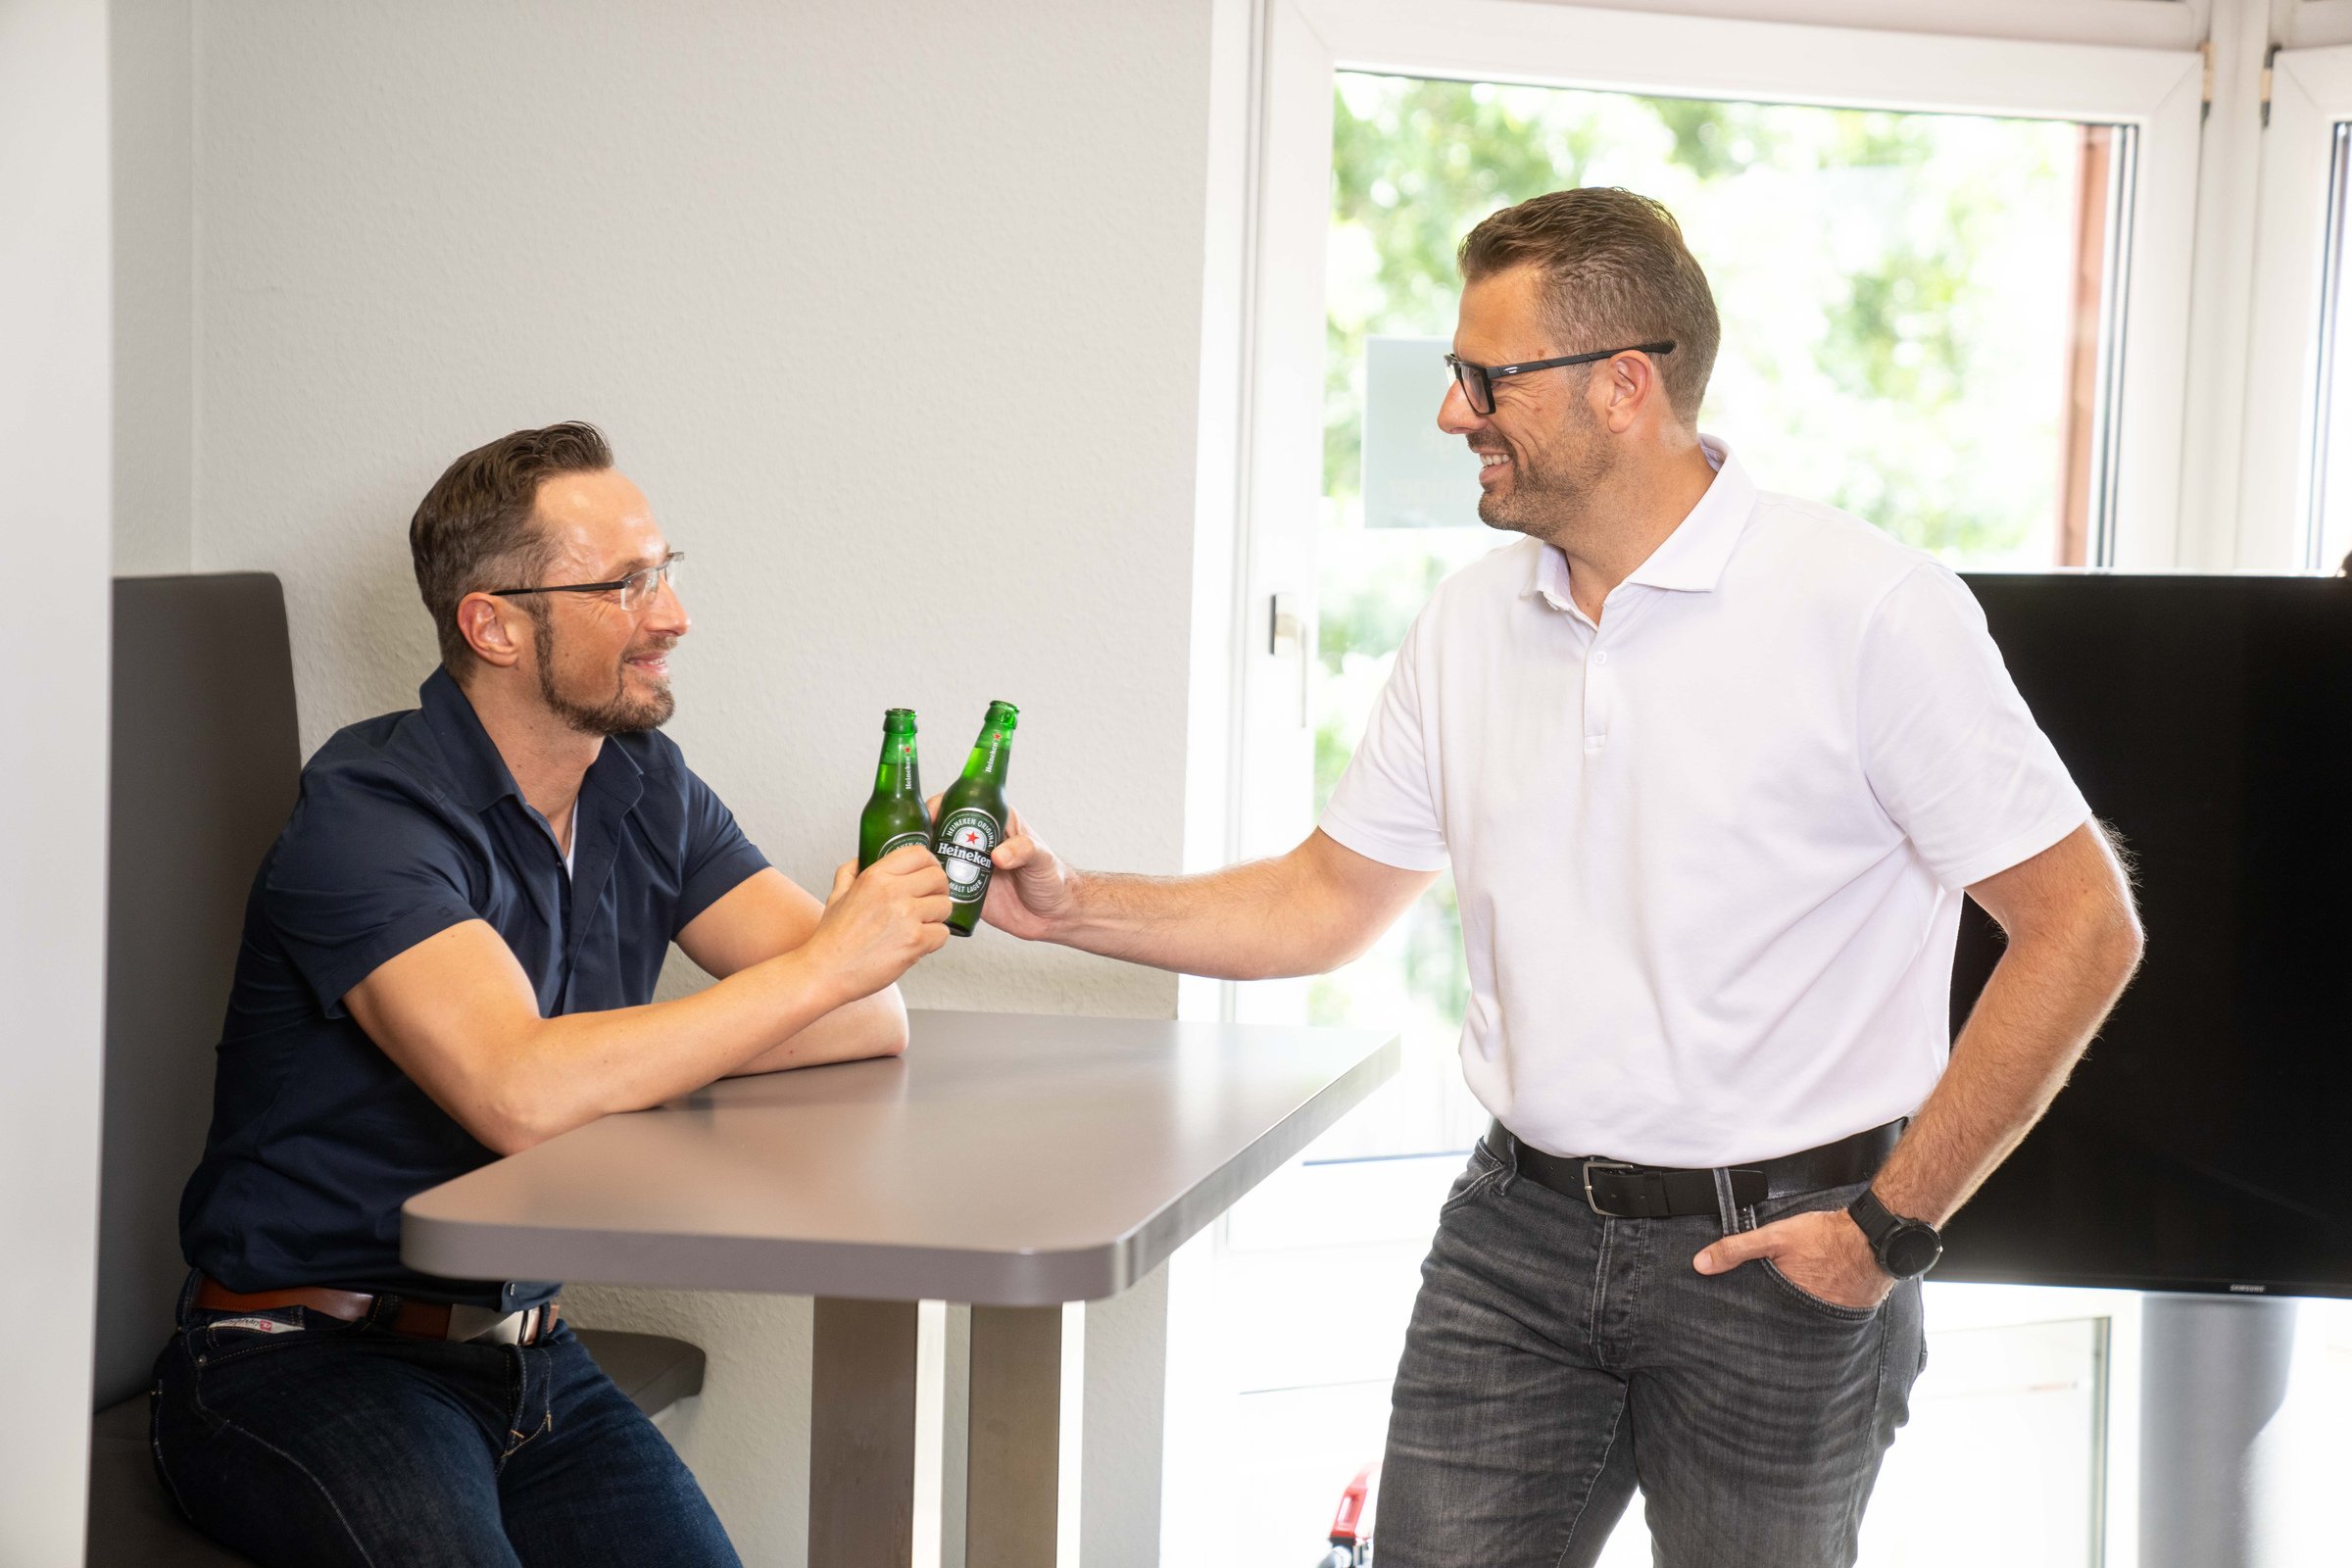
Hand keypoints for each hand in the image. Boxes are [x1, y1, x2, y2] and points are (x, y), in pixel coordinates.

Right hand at [805, 844, 951, 999]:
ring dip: (936, 917)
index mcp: (875, 876)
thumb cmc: (832, 937)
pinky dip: (934, 940)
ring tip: (920, 926)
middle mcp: (892, 891)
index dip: (930, 863)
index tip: (930, 873)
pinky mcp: (916, 941)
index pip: (919, 854)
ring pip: (945, 906)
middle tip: (930, 901)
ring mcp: (906, 916)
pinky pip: (943, 933)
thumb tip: (862, 858)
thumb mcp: (837, 894)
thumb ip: (850, 872)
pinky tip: (917, 943)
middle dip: (939, 890)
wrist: (826, 971)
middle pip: (938, 878)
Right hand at [922, 795, 1075, 940]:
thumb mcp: (1041, 859)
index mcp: (996, 821)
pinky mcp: (965, 887)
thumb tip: (999, 855)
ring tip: (915, 865)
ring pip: (936, 854)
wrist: (1054, 916)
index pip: (962, 803)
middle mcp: (978, 840)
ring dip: (923, 858)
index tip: (931, 815)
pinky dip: (928, 881)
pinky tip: (919, 885)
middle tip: (918, 844)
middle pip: (941, 827)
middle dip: (924, 832)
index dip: (942, 805)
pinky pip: (940, 881)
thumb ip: (1024, 850)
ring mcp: (969, 864)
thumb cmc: (1053, 880)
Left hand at [1693, 1209, 1892, 1310]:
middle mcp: (1808, 1316)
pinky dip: (1821, 1309)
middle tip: (1759, 1323)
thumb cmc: (1824, 1237)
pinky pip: (1829, 1316)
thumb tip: (1701, 1264)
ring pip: (1805, 1320)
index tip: (1737, 1325)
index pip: (1760, 1320)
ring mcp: (1831, 1317)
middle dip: (1773, 1321)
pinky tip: (1818, 1298)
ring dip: (1798, 1316)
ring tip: (1792, 1308)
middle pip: (1783, 1322)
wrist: (1872, 1237)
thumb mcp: (1773, 1238)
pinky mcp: (1849, 1313)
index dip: (1749, 1321)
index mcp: (1786, 1302)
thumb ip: (1736, 1249)